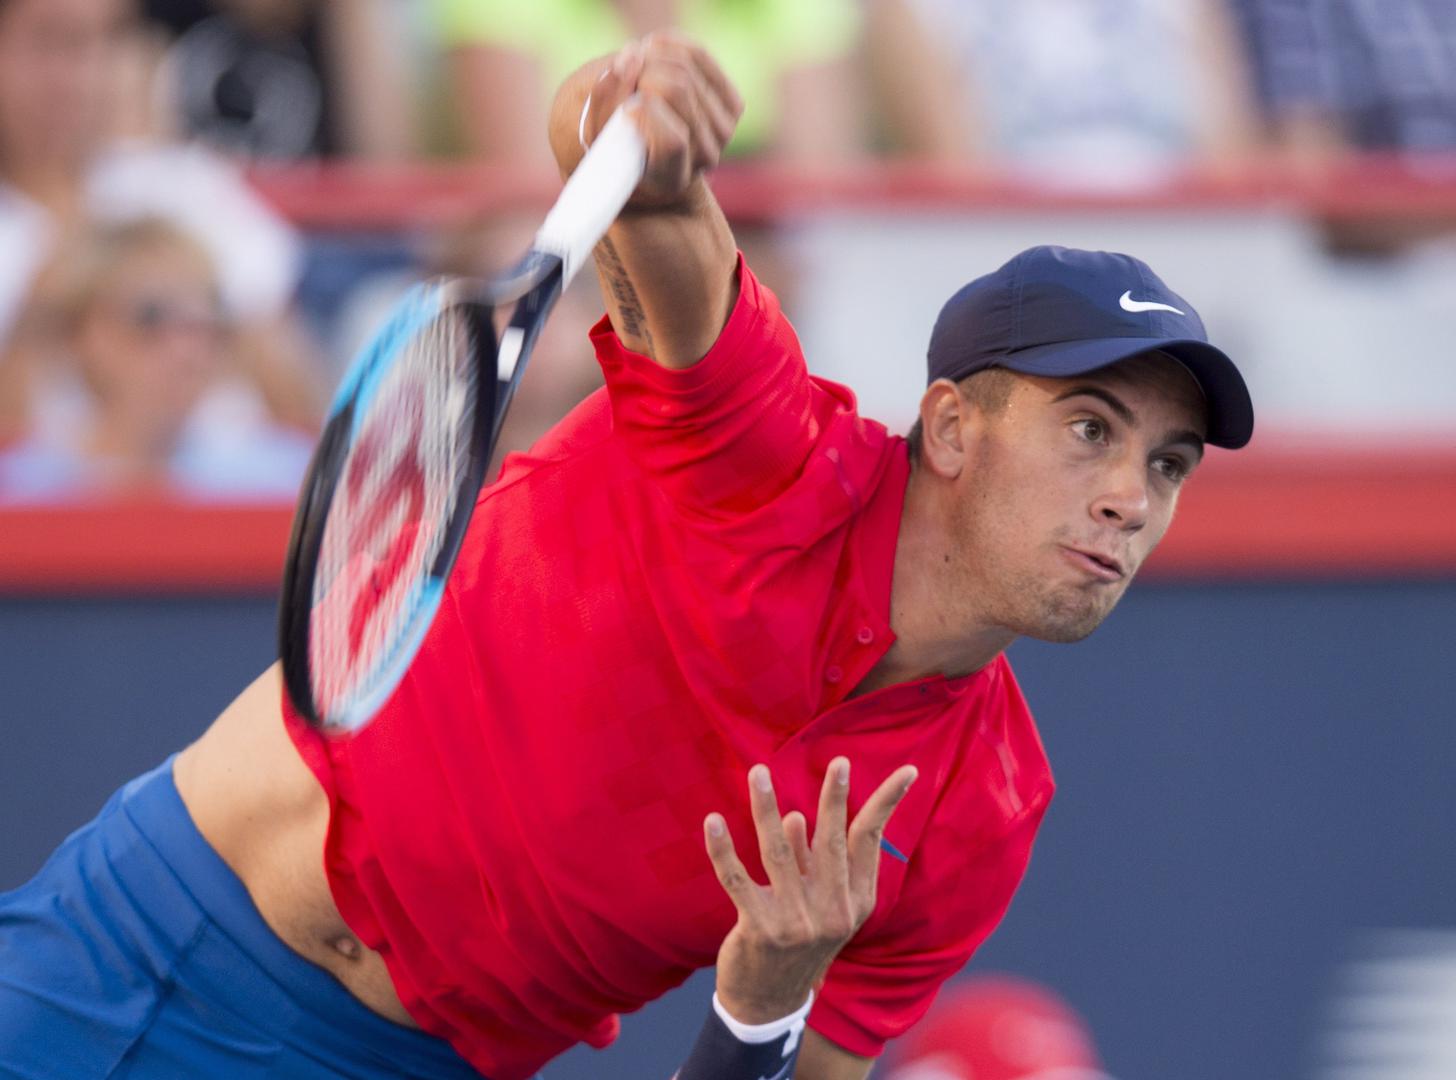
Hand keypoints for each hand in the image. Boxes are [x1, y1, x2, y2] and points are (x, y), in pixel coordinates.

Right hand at [580, 31, 742, 207]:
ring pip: (685, 68)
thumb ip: (606, 98)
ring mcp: (723, 132)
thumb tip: (631, 56)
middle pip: (678, 89)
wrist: (646, 149)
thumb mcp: (599, 131)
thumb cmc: (616, 142)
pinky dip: (670, 45)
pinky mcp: (732, 106)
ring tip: (635, 70)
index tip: (627, 106)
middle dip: (643, 75)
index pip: (673, 140)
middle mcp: (704, 158)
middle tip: (626, 81)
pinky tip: (651, 49)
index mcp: (671, 178)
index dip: (646, 112)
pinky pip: (700, 57)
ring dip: (651, 58)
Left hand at [704, 758, 917, 1023]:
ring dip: (766, 807)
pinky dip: (722, 849)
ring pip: (778, 850)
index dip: (886, 802)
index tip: (907, 771)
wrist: (770, 1003)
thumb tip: (797, 817)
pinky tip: (713, 821)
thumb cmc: (796, 944)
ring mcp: (795, 921)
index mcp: (854, 900)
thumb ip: (808, 861)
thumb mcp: (817, 905)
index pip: (871, 839)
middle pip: (832, 841)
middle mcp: (831, 910)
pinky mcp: (759, 928)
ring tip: (758, 772)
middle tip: (838, 762)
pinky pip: (736, 879)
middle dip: (835, 798)